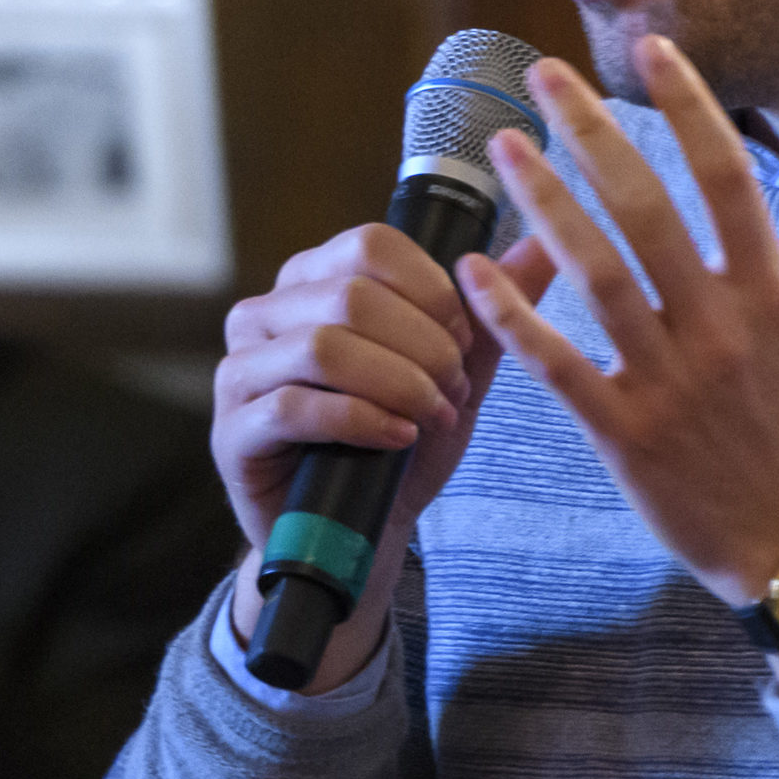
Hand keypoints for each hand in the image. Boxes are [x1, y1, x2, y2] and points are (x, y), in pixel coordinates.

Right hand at [207, 215, 556, 692]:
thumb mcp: (455, 374)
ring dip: (397, 384)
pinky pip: (294, 406)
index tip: (465, 340)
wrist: (360, 533)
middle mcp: (265, 314)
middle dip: (422, 347)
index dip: (432, 289)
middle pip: (351, 296)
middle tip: (453, 391)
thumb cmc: (399, 443)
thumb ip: (492, 311)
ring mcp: (240, 371)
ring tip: (431, 417)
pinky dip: (360, 421)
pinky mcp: (232, 430)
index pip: (371, 245)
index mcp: (312, 281)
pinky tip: (398, 438)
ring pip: (322, 346)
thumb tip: (546, 245)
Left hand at [460, 37, 778, 677]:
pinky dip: (513, 317)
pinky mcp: (624, 433)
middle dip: (589, 132)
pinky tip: (474, 269)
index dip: (686, 106)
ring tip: (503, 147)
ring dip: (542, 203)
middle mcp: (718, 328)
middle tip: (541, 75)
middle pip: (644, 208)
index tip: (651, 50)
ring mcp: (668, 382)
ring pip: (593, 274)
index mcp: (772, 293)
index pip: (724, 176)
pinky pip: (557, 365)